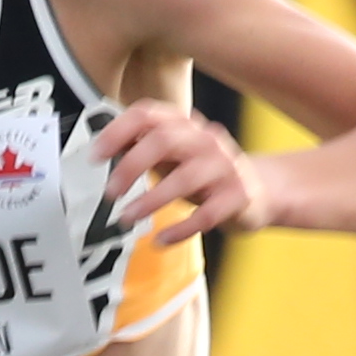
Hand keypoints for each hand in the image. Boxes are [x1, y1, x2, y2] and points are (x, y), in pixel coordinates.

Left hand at [84, 94, 262, 247]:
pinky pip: (207, 215)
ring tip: (127, 218)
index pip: (146, 114)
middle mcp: (205, 139)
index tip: (96, 156)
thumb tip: (103, 152)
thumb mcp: (172, 156)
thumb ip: (142, 150)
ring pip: (185, 178)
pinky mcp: (238, 196)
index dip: (117, 132)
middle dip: (131, 166)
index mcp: (184, 124)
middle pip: (165, 140)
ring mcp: (225, 166)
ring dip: (150, 201)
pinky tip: (162, 240)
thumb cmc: (204, 175)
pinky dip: (181, 230)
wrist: (259, 191)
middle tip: (111, 193)